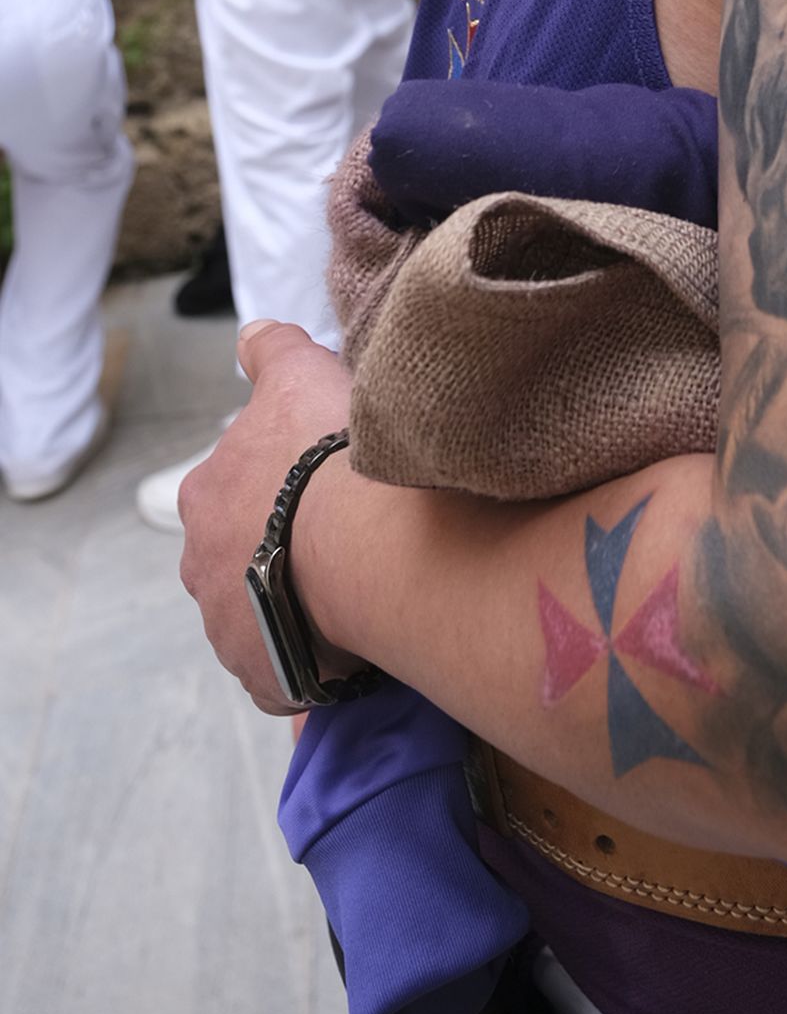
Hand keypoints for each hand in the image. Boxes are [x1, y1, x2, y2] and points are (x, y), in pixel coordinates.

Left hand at [177, 320, 353, 713]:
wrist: (359, 539)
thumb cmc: (326, 452)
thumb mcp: (298, 372)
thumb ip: (270, 351)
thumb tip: (249, 336)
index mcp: (204, 495)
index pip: (232, 492)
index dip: (275, 486)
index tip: (317, 485)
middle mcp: (200, 567)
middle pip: (239, 557)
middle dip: (276, 551)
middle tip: (337, 537)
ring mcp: (229, 628)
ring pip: (261, 614)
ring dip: (294, 605)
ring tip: (352, 589)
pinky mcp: (265, 677)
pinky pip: (289, 669)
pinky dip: (313, 658)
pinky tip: (352, 639)